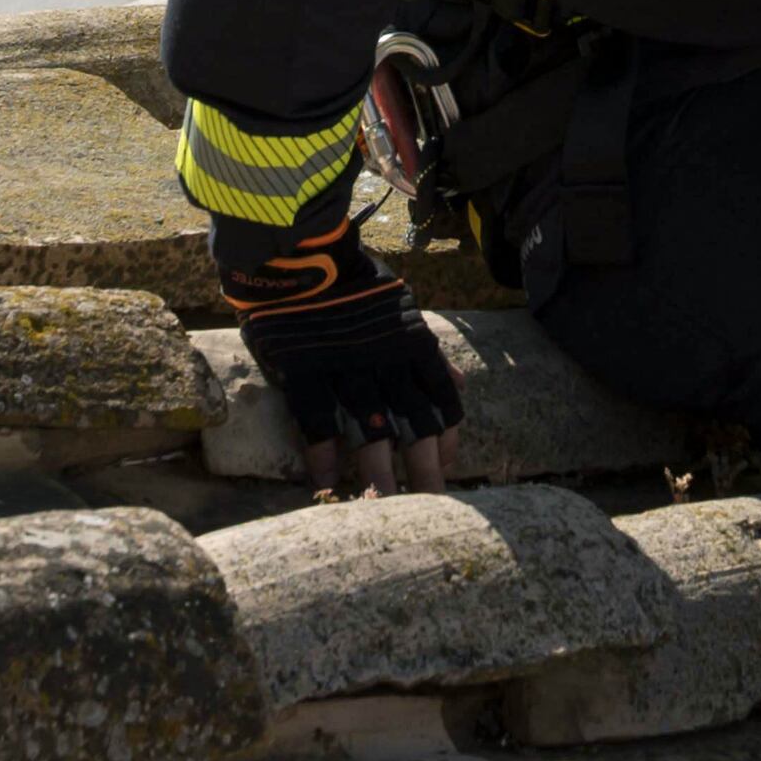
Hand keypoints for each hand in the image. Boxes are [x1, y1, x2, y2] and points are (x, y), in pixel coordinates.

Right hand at [236, 255, 459, 498]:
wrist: (299, 254)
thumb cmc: (354, 281)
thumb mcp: (403, 308)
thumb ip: (430, 349)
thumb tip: (461, 381)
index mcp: (414, 343)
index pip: (444, 399)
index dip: (448, 437)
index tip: (448, 464)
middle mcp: (388, 360)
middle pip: (415, 425)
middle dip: (425, 469)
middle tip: (429, 505)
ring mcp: (346, 367)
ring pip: (371, 431)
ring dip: (378, 472)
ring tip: (381, 506)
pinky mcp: (305, 371)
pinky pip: (318, 422)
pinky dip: (322, 456)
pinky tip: (325, 484)